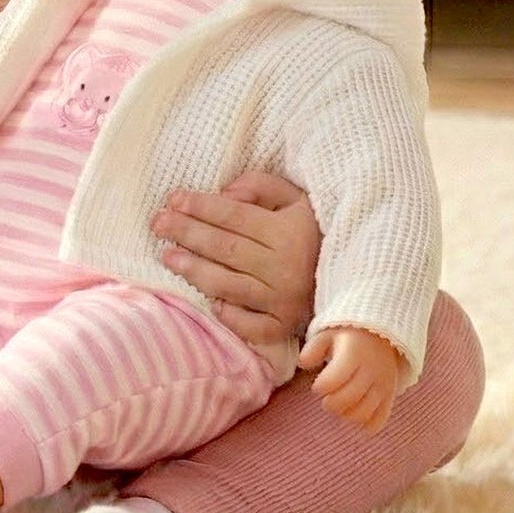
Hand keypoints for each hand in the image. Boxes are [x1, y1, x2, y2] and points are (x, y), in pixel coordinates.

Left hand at [151, 170, 317, 369]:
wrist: (356, 273)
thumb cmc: (313, 229)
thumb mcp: (295, 196)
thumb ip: (260, 186)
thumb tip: (225, 193)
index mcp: (289, 231)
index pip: (234, 215)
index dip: (200, 206)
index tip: (172, 198)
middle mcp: (286, 267)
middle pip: (225, 248)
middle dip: (187, 233)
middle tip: (158, 224)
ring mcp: (284, 300)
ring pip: (229, 284)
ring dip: (194, 269)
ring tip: (167, 256)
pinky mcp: (285, 326)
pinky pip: (251, 325)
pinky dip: (229, 315)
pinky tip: (207, 301)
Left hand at [298, 326, 402, 432]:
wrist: (381, 336)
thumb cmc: (347, 338)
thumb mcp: (327, 335)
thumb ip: (312, 349)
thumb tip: (302, 364)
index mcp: (353, 354)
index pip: (333, 380)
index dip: (320, 387)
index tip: (317, 386)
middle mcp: (371, 371)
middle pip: (348, 399)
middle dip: (331, 404)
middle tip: (326, 400)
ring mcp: (383, 385)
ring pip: (363, 413)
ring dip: (346, 415)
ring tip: (340, 405)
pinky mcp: (390, 396)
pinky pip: (380, 420)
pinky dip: (366, 425)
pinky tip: (356, 415)